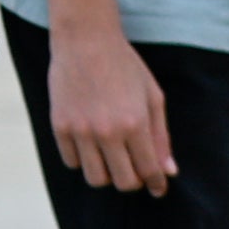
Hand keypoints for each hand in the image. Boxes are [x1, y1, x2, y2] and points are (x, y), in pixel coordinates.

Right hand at [47, 19, 176, 194]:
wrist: (85, 40)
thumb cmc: (124, 65)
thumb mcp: (152, 96)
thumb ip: (161, 136)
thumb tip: (168, 171)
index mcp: (135, 124)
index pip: (149, 171)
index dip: (156, 184)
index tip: (157, 188)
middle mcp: (108, 131)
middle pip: (123, 182)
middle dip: (133, 180)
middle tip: (133, 167)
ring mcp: (81, 130)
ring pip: (96, 178)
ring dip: (107, 173)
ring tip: (110, 156)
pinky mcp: (60, 126)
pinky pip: (72, 162)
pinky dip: (83, 159)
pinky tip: (90, 143)